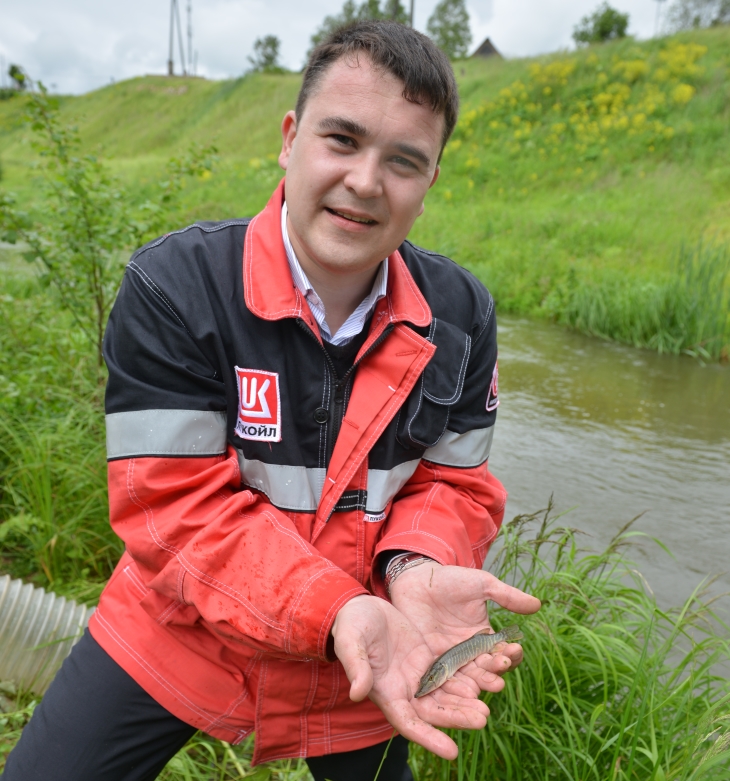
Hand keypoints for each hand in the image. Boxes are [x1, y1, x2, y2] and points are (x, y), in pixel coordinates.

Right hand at [331, 594, 488, 759]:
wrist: (361, 609)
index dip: (429, 738)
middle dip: (456, 718)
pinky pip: (449, 672)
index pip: (409, 723)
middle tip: (482, 719)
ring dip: (464, 703)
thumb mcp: (351, 643)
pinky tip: (482, 681)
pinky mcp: (427, 658)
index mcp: (386, 693)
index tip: (452, 751)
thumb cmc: (351, 627)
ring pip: (445, 694)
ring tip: (486, 708)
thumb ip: (356, 667)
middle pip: (434, 711)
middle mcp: (405, 689)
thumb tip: (358, 693)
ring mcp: (417, 674)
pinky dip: (464, 679)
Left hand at [389, 562, 540, 695]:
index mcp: (484, 638)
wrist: (418, 580)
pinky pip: (442, 680)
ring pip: (466, 680)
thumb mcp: (482, 585)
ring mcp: (449, 661)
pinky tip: (459, 692)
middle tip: (500, 675)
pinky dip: (451, 688)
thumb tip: (537, 605)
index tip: (513, 649)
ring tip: (484, 689)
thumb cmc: (451, 580)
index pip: (501, 653)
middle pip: (485, 671)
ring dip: (477, 687)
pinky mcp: (430, 664)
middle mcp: (469, 654)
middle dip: (493, 674)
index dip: (509, 654)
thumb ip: (507, 596)